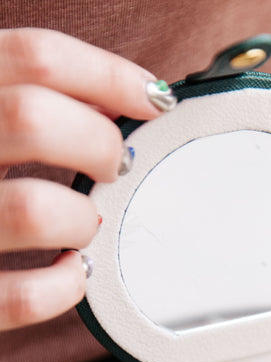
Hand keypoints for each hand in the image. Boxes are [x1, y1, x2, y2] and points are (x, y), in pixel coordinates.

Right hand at [0, 28, 172, 329]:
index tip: (153, 99)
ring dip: (82, 217)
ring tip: (87, 222)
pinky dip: (65, 287)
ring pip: (33, 210)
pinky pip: (22, 297)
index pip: (35, 58)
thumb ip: (27, 102)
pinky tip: (74, 272)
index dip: (109, 76)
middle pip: (33, 120)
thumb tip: (119, 102)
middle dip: (99, 142)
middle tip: (116, 164)